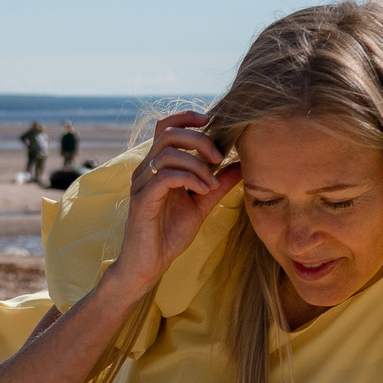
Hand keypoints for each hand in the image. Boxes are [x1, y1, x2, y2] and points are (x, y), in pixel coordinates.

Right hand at [107, 111, 240, 290]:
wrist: (148, 265)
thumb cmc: (169, 234)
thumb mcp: (200, 205)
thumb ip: (217, 184)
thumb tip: (241, 165)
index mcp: (157, 166)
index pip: (166, 127)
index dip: (186, 117)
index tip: (211, 121)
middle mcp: (146, 170)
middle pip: (169, 133)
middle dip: (199, 140)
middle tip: (219, 157)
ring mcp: (141, 184)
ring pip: (167, 153)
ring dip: (197, 164)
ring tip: (212, 183)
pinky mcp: (142, 200)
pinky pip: (165, 177)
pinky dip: (189, 179)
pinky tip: (202, 191)